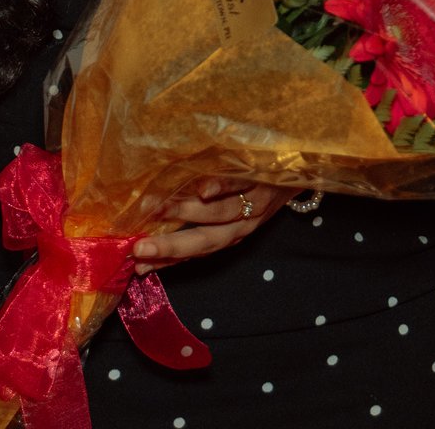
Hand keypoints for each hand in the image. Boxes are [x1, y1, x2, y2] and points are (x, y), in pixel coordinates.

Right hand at [132, 180, 291, 269]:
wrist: (300, 168)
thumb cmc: (256, 188)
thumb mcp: (230, 209)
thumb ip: (195, 213)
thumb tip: (154, 216)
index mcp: (229, 235)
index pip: (193, 253)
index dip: (165, 261)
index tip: (134, 266)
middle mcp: (241, 226)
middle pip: (204, 241)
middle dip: (170, 247)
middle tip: (138, 248)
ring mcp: (253, 204)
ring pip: (218, 213)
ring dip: (185, 212)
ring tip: (155, 208)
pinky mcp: (263, 180)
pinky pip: (240, 184)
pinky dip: (221, 187)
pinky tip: (203, 189)